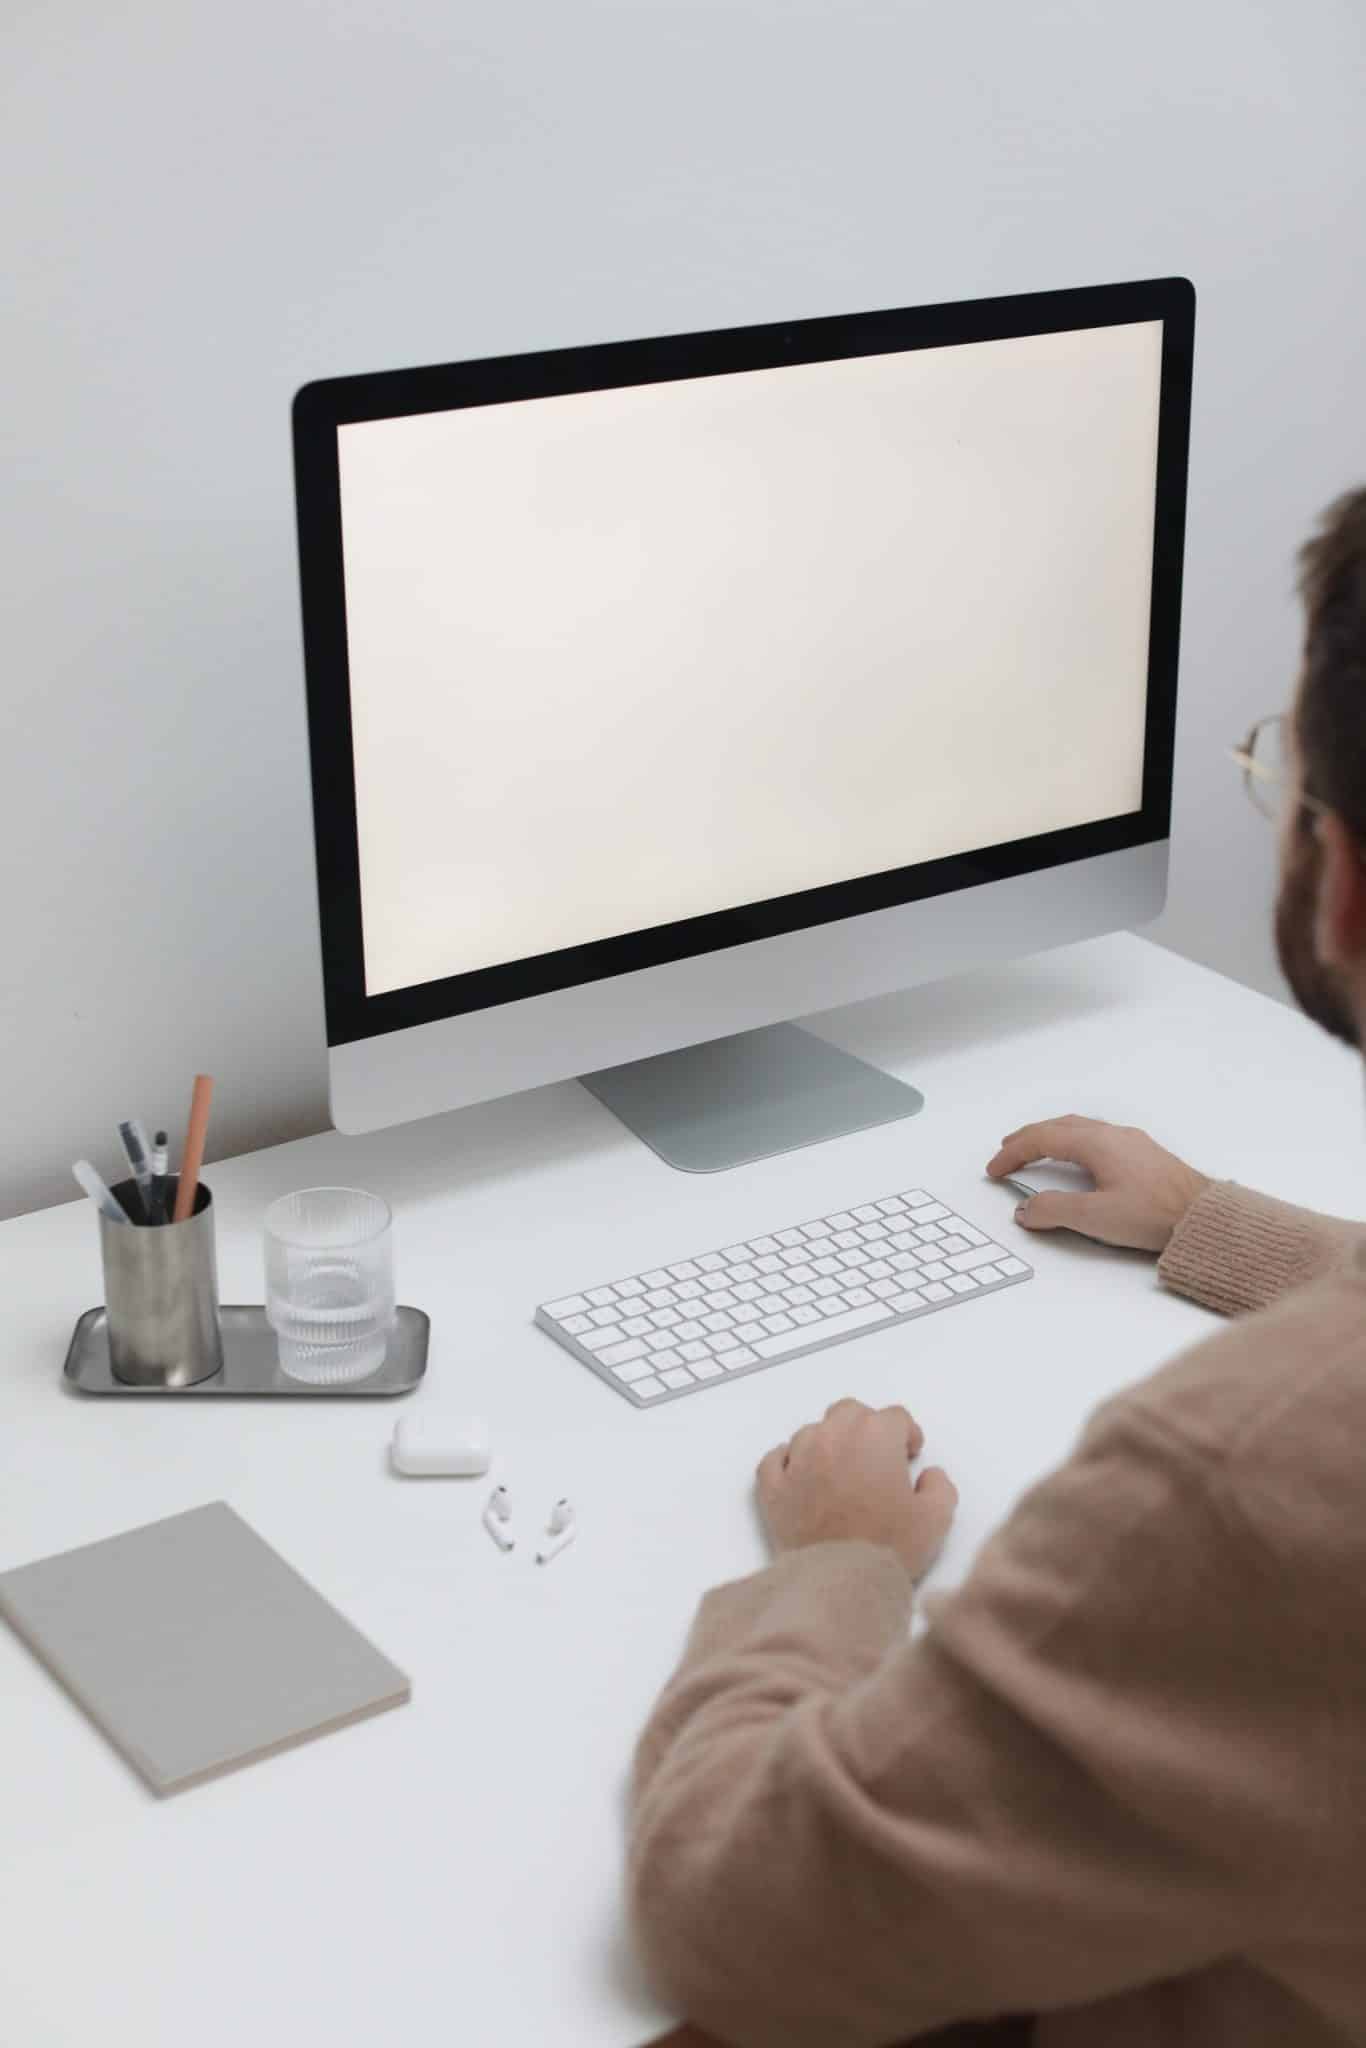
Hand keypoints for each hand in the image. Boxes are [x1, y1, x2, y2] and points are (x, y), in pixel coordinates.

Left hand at [756, 1398, 956, 1580]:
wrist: (840, 1580)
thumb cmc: (889, 1546)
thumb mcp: (936, 1518)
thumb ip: (940, 1486)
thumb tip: (929, 1475)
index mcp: (874, 1435)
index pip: (895, 1417)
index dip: (906, 1435)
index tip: (909, 1456)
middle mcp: (833, 1436)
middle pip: (850, 1412)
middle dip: (866, 1429)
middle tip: (876, 1459)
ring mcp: (798, 1458)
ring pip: (812, 1432)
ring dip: (828, 1444)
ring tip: (840, 1474)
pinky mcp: (773, 1486)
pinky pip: (775, 1459)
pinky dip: (788, 1462)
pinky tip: (800, 1477)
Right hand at [986, 1114, 1210, 1252]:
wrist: (1204, 1216)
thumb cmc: (1157, 1214)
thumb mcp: (1095, 1217)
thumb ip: (1054, 1210)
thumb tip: (1027, 1208)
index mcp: (1097, 1143)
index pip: (1042, 1139)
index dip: (1013, 1153)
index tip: (995, 1168)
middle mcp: (1113, 1135)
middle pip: (1059, 1126)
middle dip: (1029, 1138)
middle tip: (1008, 1151)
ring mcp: (1131, 1142)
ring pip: (1080, 1128)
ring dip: (1052, 1136)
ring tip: (1038, 1150)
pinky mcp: (1145, 1154)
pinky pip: (1098, 1136)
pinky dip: (1074, 1142)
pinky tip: (1080, 1158)